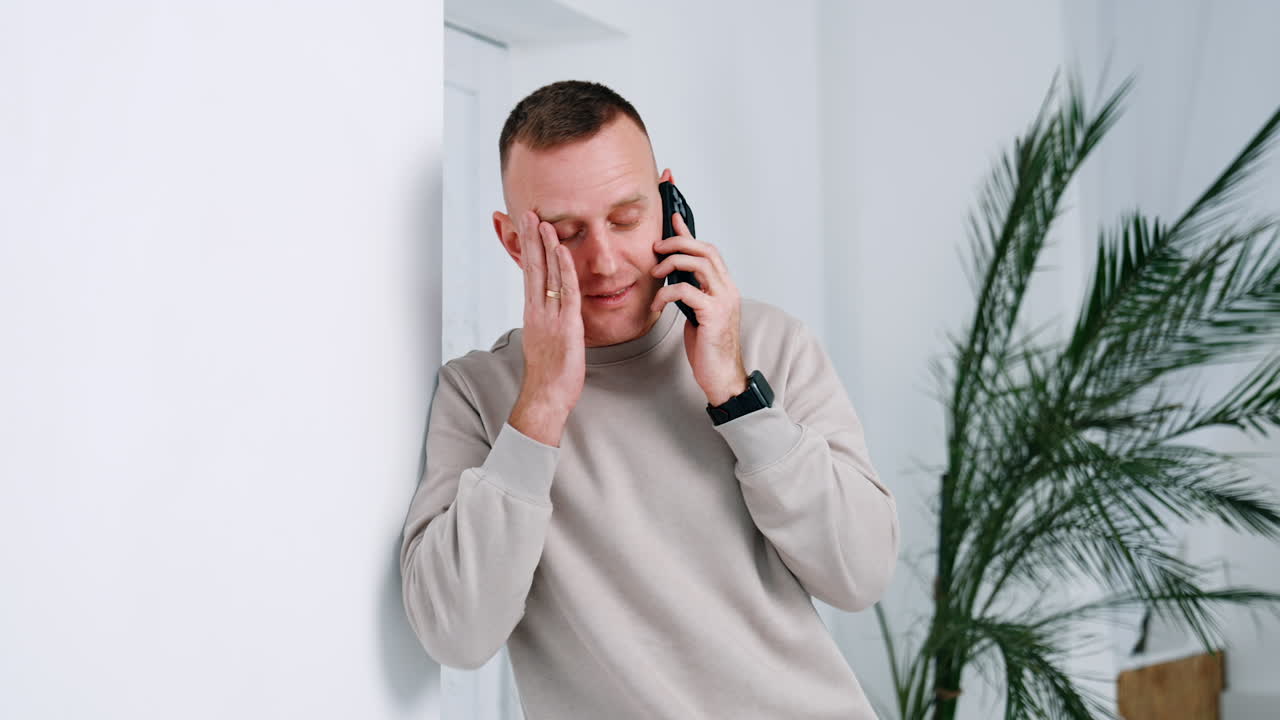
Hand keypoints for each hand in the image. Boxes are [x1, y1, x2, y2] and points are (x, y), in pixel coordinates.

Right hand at [509, 210, 584, 445]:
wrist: (545, 396)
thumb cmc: (549, 375)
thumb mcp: (547, 341)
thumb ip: (551, 322)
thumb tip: (555, 312)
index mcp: (533, 313)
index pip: (530, 273)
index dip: (529, 249)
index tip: (527, 228)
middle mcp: (537, 310)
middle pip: (533, 267)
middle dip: (530, 239)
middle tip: (528, 213)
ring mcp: (549, 316)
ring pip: (547, 274)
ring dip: (546, 246)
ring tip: (543, 222)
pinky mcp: (566, 325)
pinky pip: (566, 291)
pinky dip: (564, 269)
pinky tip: (562, 251)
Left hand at [649, 211, 746, 405]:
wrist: (722, 377)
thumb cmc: (708, 347)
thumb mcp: (696, 313)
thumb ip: (690, 292)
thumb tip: (673, 275)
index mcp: (724, 287)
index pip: (707, 249)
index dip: (688, 232)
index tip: (672, 216)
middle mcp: (728, 289)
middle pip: (704, 250)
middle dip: (677, 242)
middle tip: (655, 248)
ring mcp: (723, 301)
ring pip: (698, 264)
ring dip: (671, 263)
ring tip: (655, 274)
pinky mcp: (713, 315)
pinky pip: (686, 291)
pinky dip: (666, 294)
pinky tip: (656, 305)